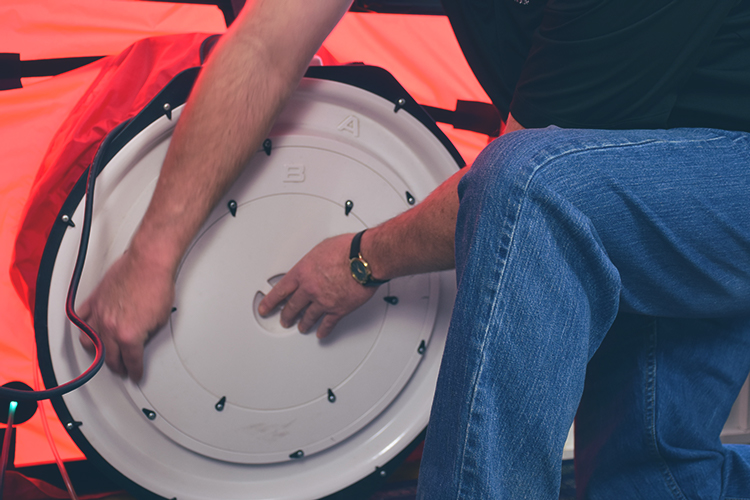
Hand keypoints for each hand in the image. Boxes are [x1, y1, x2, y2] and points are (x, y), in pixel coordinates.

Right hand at [78, 250, 174, 381]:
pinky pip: (81, 318)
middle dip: (116, 366)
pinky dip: (82, 326)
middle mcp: (111, 327)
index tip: (135, 374)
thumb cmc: (157, 284)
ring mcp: (100, 313)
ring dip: (96, 350)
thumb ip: (147, 334)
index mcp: (129, 335)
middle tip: (121, 369)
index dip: (134, 371)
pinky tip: (86, 329)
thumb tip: (142, 339)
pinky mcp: (95, 299)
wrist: (148, 262)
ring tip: (102, 353)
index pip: (131, 361)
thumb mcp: (161, 319)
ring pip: (89, 340)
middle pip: (109, 355)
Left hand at [258, 233, 378, 337]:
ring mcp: (323, 301)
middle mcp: (310, 289)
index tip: (265, 308)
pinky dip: (324, 330)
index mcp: (302, 272)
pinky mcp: (338, 310)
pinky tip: (321, 333)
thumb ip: (313, 259)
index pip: (280, 291)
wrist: (364, 259)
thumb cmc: (346, 250)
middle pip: (292, 307)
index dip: (270, 302)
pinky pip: (328, 323)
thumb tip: (315, 261)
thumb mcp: (321, 248)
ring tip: (301, 327)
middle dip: (286, 315)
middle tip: (284, 320)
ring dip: (303, 324)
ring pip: (308, 317)